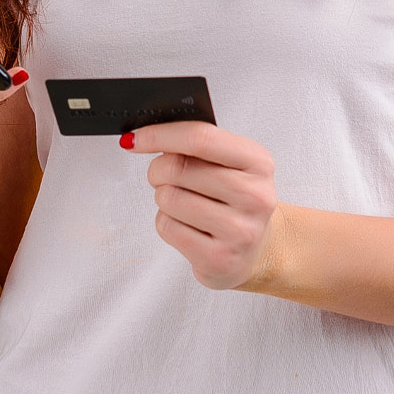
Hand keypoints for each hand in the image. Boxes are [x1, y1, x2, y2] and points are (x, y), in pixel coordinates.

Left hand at [126, 122, 280, 290]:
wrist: (254, 251)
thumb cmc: (233, 200)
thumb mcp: (229, 164)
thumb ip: (196, 146)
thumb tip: (145, 137)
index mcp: (258, 162)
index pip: (200, 139)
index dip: (160, 135)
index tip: (135, 138)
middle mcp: (255, 196)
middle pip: (178, 168)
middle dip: (158, 170)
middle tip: (164, 176)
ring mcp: (239, 230)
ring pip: (168, 198)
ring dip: (163, 198)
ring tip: (182, 203)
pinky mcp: (219, 258)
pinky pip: (167, 227)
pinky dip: (166, 222)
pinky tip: (186, 225)